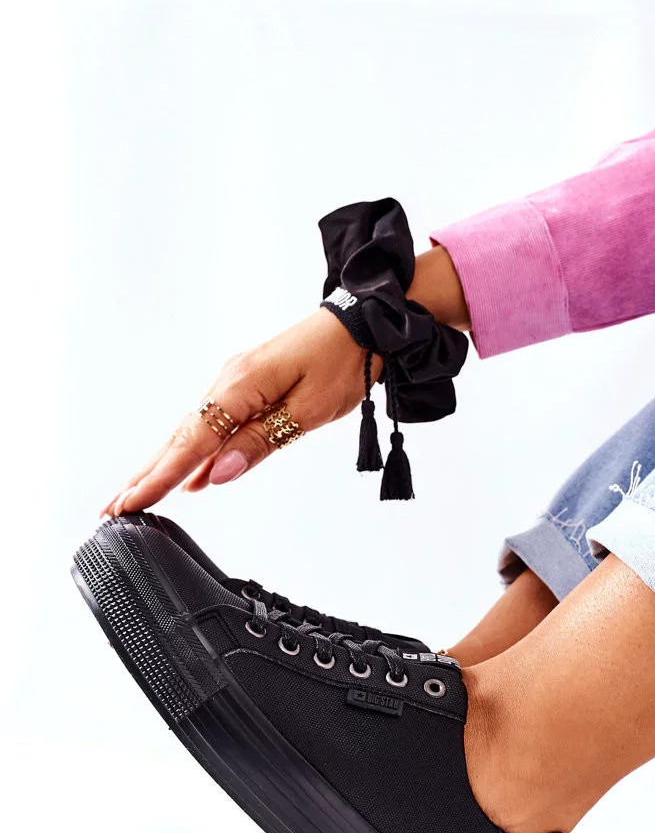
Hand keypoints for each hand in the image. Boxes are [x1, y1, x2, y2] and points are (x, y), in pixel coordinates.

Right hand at [102, 308, 379, 515]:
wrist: (363, 325)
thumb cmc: (342, 363)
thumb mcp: (307, 411)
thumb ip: (259, 443)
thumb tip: (216, 474)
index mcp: (241, 387)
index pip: (193, 443)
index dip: (160, 477)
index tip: (131, 502)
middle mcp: (229, 382)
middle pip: (181, 437)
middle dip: (147, 474)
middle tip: (114, 507)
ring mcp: (235, 382)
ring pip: (193, 431)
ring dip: (164, 464)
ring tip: (136, 495)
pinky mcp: (246, 385)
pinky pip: (212, 423)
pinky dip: (194, 450)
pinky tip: (188, 476)